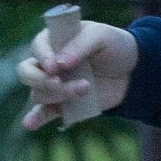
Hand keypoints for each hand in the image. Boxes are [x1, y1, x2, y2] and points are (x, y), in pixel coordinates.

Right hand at [16, 14, 137, 129]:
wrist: (133, 72)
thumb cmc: (115, 46)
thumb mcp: (102, 35)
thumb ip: (80, 44)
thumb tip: (59, 64)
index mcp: (54, 40)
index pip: (38, 46)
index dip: (43, 57)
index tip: (55, 67)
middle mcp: (48, 63)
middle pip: (27, 72)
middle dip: (41, 80)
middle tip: (58, 83)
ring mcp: (54, 85)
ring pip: (39, 93)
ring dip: (58, 94)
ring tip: (86, 88)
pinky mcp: (62, 104)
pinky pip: (43, 113)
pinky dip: (35, 118)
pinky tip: (29, 124)